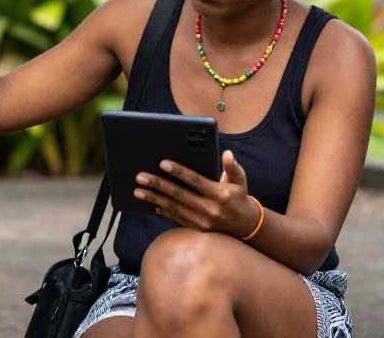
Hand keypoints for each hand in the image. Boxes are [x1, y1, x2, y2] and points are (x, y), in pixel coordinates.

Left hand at [133, 150, 260, 237]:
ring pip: (174, 208)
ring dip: (154, 198)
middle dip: (158, 185)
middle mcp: (209, 209)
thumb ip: (233, 167)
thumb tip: (226, 154)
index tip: (163, 163)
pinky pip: (176, 218)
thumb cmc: (239, 196)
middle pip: (179, 195)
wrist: (245, 225)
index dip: (179, 172)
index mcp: (219, 194)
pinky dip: (163, 210)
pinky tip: (151, 202)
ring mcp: (201, 221)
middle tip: (141, 177)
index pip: (195, 181)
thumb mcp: (240, 180)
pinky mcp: (196, 228)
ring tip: (138, 190)